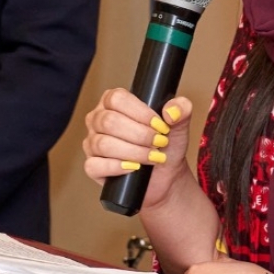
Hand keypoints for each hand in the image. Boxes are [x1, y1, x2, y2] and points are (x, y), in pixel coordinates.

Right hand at [82, 89, 194, 209]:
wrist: (165, 174)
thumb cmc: (167, 144)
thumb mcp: (179, 124)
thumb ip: (181, 109)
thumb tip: (171, 111)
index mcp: (114, 102)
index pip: (117, 99)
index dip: (140, 113)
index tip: (160, 125)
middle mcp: (98, 119)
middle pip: (109, 121)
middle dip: (140, 135)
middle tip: (159, 143)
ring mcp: (92, 143)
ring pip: (103, 144)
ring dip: (134, 152)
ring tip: (153, 157)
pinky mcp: (92, 166)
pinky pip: (94, 165)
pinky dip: (117, 167)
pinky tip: (134, 168)